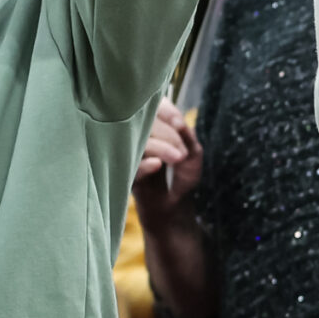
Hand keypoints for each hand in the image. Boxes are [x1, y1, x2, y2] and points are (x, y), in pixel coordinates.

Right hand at [132, 94, 204, 231]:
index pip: (153, 107)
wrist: (174, 210)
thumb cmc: (182, 178)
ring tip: (178, 158)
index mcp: (155, 127)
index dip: (165, 111)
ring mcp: (129, 155)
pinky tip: (157, 165)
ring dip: (160, 147)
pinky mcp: (124, 175)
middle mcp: (139, 137)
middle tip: (183, 152)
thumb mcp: (193, 155)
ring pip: (138, 141)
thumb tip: (179, 123)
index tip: (179, 123)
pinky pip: (130, 165)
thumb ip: (187, 137)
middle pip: (146, 123)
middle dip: (168, 134)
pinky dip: (144, 164)